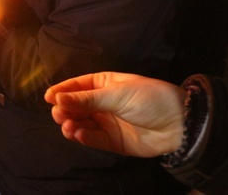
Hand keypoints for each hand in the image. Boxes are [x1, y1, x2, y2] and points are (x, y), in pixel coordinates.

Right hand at [44, 72, 185, 157]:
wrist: (180, 124)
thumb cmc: (150, 99)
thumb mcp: (117, 94)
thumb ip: (86, 99)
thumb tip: (57, 99)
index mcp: (104, 84)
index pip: (77, 86)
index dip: (61, 91)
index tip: (47, 97)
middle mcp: (102, 103)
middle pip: (75, 107)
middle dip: (64, 110)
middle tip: (59, 115)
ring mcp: (107, 122)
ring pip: (81, 124)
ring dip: (72, 125)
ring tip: (69, 127)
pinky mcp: (113, 141)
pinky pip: (93, 139)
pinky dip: (84, 137)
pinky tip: (79, 135)